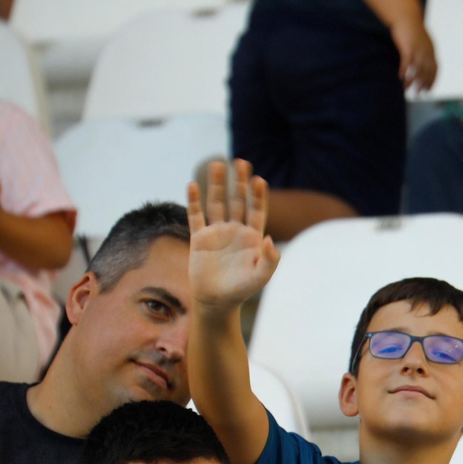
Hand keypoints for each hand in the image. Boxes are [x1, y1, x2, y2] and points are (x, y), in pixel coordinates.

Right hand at [187, 159, 280, 310]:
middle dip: (239, 182)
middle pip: (237, 200)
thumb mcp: (261, 276)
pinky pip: (195, 216)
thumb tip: (268, 239)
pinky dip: (194, 201)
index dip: (258, 195)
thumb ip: (269, 259)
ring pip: (216, 203)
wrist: (216, 301)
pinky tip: (192, 185)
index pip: (257, 210)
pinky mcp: (199, 238)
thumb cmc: (241, 290)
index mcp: (252, 237)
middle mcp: (235, 230)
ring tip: (217, 164)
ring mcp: (216, 232)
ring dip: (216, 185)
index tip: (259, 180)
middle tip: (241, 162)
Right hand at [390, 18, 437, 92]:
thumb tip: (424, 62)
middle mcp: (426, 51)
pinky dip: (404, 70)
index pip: (435, 69)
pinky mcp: (407, 47)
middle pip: (427, 72)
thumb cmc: (412, 29)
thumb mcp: (423, 41)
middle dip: (424, 84)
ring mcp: (417, 49)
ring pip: (417, 69)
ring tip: (407, 89)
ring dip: (413, 81)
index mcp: (431, 51)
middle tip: (419, 94)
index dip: (433, 80)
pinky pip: (407, 61)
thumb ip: (425, 52)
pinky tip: (400, 77)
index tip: (429, 90)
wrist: (406, 16)